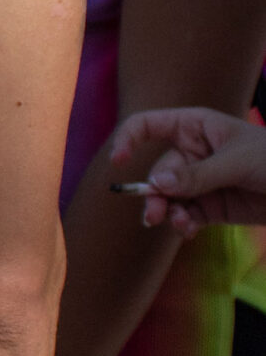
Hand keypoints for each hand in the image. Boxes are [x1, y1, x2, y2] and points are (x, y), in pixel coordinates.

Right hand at [110, 107, 265, 233]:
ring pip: (167, 196)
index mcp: (195, 126)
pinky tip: (187, 230)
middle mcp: (192, 152)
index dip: (129, 140)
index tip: (118, 162)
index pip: (149, 125)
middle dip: (154, 192)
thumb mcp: (237, 162)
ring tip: (175, 224)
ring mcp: (200, 181)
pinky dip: (181, 223)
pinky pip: (184, 215)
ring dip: (165, 211)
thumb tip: (158, 185)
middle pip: (157, 170)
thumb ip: (197, 174)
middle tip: (154, 212)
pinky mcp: (210, 207)